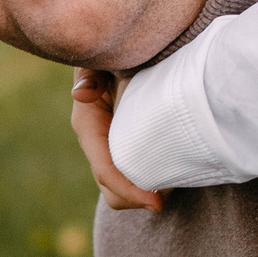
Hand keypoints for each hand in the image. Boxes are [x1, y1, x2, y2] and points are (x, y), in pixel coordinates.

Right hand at [72, 68, 163, 212]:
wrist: (127, 52)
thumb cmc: (118, 55)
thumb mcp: (101, 61)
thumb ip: (91, 73)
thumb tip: (82, 95)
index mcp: (88, 125)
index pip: (105, 170)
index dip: (129, 190)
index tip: (157, 204)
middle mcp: (96, 143)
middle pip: (112, 191)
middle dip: (138, 198)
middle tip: (171, 192)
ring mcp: (110, 150)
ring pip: (121, 191)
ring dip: (145, 193)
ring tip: (175, 181)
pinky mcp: (126, 151)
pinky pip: (134, 178)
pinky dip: (151, 182)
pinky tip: (173, 170)